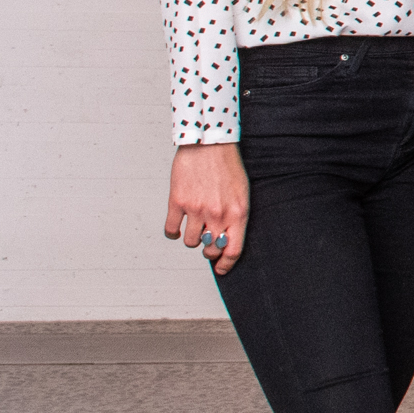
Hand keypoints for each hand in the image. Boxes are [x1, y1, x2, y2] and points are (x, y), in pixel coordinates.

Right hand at [167, 142, 250, 271]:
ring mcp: (197, 209)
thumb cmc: (228, 166)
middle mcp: (218, 214)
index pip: (234, 250)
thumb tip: (226, 238)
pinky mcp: (178, 202)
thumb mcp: (242, 193)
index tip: (221, 269)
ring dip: (191, 238)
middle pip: (210, 249)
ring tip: (194, 225)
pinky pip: (171, 231)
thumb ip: (235, 216)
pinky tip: (177, 225)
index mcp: (238, 213)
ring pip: (190, 242)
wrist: (209, 143)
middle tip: (207, 241)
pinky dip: (173, 232)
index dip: (227, 264)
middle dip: (209, 249)